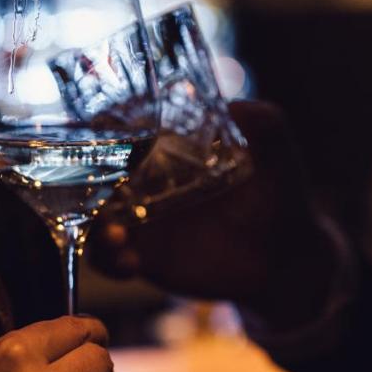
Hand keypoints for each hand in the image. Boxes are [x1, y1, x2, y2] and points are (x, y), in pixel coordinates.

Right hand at [93, 100, 350, 332]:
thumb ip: (268, 127)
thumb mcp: (279, 157)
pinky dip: (110, 261)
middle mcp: (150, 183)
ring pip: (96, 219)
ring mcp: (143, 221)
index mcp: (172, 152)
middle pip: (98, 176)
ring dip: (96, 227)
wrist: (286, 259)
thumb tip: (237, 105)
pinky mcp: (145, 258)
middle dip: (85, 182)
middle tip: (104, 194)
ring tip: (119, 238)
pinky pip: (110, 259)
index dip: (105, 133)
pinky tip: (131, 265)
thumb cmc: (282, 197)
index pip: (127, 135)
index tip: (100, 134)